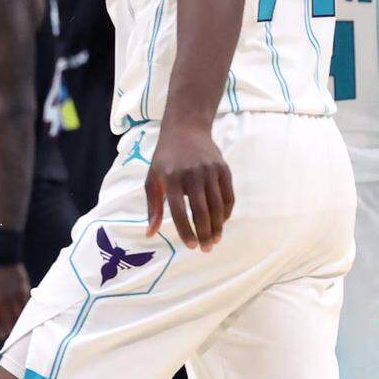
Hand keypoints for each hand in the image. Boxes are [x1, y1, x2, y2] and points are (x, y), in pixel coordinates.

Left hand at [0, 263, 29, 338]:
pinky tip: (26, 316)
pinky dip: (26, 313)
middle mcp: (0, 300)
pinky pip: (26, 307)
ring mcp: (12, 295)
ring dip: (19, 324)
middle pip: (7, 323)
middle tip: (11, 333)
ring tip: (19, 327)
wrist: (2, 255)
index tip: (1, 335)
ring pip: (18, 317)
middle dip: (9, 331)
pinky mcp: (23, 290)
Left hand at [145, 125, 234, 250]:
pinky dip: (226, 212)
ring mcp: (209, 171)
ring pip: (217, 206)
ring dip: (218, 226)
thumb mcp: (152, 178)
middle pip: (201, 211)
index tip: (191, 246)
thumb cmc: (165, 158)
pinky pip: (228, 196)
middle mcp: (192, 174)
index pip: (179, 211)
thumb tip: (150, 233)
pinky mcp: (223, 169)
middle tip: (206, 249)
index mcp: (171, 178)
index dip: (186, 230)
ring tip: (215, 240)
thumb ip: (152, 207)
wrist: (185, 129)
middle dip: (205, 233)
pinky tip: (221, 222)